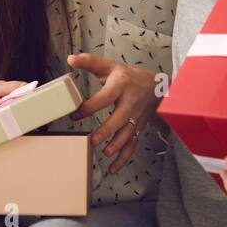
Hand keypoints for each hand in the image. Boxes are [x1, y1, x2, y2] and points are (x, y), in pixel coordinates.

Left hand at [65, 53, 158, 173]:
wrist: (156, 86)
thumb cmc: (128, 76)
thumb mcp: (109, 66)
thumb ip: (89, 62)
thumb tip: (70, 59)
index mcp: (121, 85)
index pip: (105, 97)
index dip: (89, 106)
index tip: (76, 114)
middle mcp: (130, 102)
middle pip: (120, 118)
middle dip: (106, 131)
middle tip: (92, 141)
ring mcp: (136, 116)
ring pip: (128, 133)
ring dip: (117, 145)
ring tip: (104, 152)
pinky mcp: (138, 127)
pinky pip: (132, 144)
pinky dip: (124, 158)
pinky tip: (113, 167)